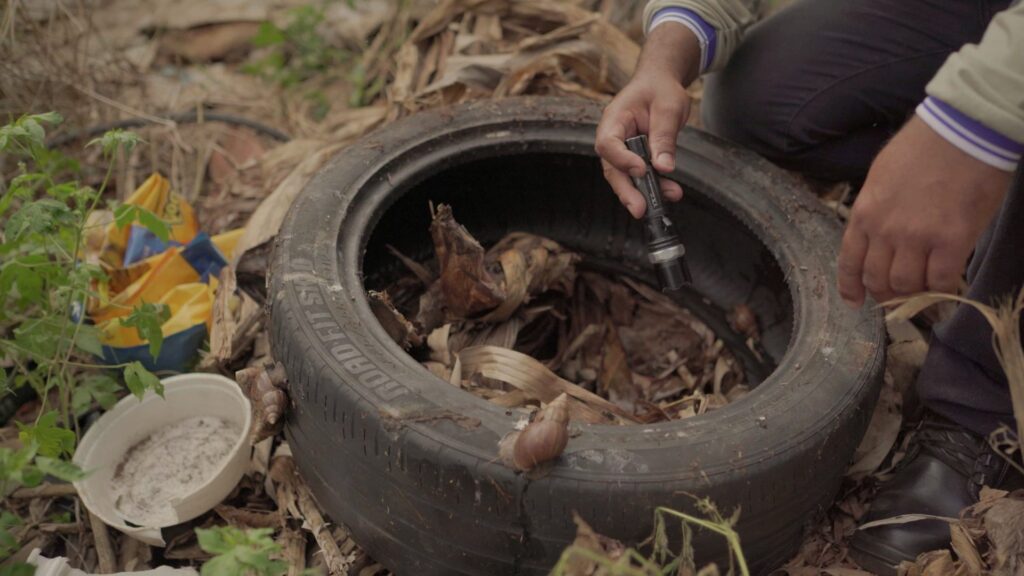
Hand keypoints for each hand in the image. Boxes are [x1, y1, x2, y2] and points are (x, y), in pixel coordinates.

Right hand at [595, 24, 701, 217]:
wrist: (661, 83)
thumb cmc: (660, 89)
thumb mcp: (668, 108)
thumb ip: (664, 137)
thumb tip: (664, 167)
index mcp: (614, 119)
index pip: (608, 144)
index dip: (621, 160)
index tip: (641, 170)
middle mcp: (613, 138)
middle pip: (613, 169)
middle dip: (626, 191)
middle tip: (641, 208)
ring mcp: (622, 150)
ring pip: (625, 177)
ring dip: (643, 192)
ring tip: (666, 200)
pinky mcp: (634, 158)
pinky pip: (639, 176)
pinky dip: (653, 186)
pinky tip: (670, 191)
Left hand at [837, 116, 1012, 306]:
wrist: (961, 131)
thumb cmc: (922, 146)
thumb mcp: (880, 177)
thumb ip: (876, 210)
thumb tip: (879, 236)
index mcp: (864, 213)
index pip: (849, 261)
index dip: (851, 286)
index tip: (855, 301)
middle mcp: (884, 231)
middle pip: (877, 279)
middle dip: (885, 293)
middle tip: (898, 296)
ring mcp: (917, 238)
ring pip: (906, 285)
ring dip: (914, 293)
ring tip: (924, 290)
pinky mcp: (951, 241)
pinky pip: (940, 281)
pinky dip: (941, 290)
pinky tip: (946, 287)